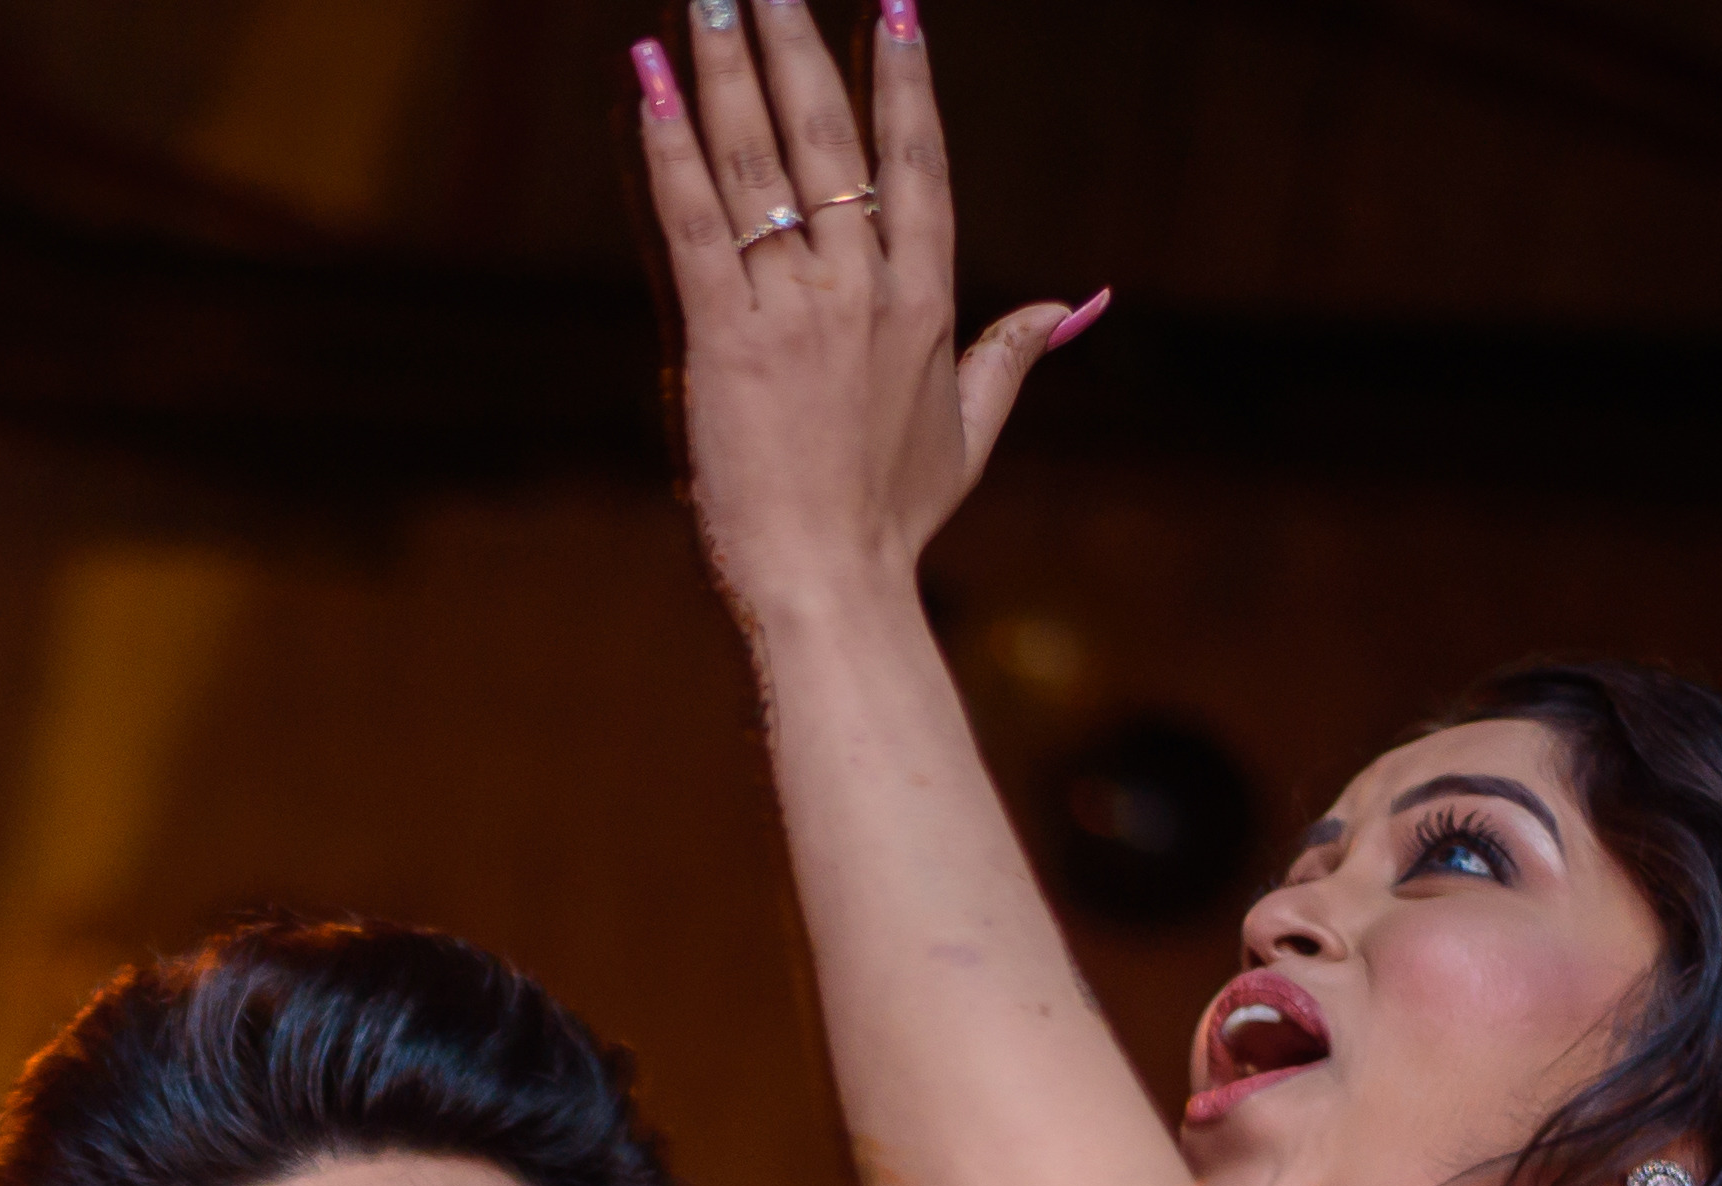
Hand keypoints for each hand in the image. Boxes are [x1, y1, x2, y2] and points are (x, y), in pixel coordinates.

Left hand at [633, 0, 1099, 630]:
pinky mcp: (725, 339)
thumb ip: (1012, 355)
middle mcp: (864, 288)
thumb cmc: (891, 524)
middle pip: (830, 136)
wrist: (831, 590)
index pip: (917, 162)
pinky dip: (666, 145)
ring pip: (759, 159)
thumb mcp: (968, 434)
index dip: (905, 80)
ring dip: (726, 65)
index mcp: (925, 299)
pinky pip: (694, 221)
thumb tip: (1074, 307)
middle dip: (797, 42)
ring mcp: (796, 309)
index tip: (895, 6)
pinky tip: (647, 78)